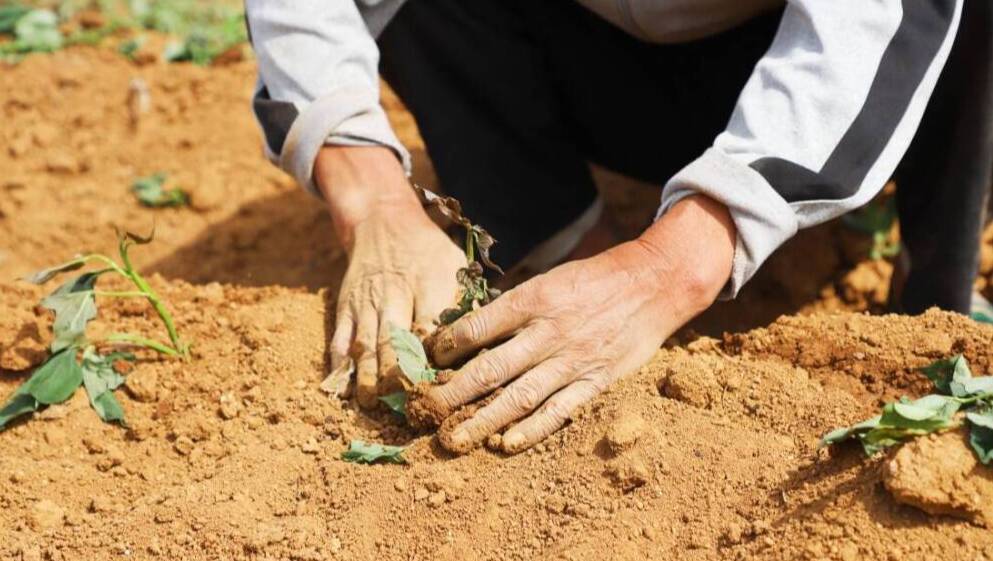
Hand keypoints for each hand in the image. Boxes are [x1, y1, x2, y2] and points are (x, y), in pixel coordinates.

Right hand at [316, 146, 464, 407]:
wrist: (382, 222)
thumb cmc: (429, 251)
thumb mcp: (457, 266)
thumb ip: (468, 303)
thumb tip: (488, 344)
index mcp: (428, 284)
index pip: (432, 328)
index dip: (436, 361)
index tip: (443, 388)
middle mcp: (394, 295)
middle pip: (395, 341)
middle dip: (400, 377)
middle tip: (410, 408)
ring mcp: (365, 304)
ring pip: (365, 346)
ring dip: (369, 379)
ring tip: (377, 407)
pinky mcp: (345, 310)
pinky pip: (339, 342)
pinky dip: (341, 369)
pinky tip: (346, 393)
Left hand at [424, 195, 735, 452]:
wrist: (654, 283)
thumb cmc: (595, 279)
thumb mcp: (550, 278)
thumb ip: (514, 304)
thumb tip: (471, 328)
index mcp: (533, 299)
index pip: (477, 326)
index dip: (445, 346)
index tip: (424, 359)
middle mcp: (548, 332)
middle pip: (489, 368)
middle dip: (451, 393)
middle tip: (423, 411)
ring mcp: (572, 360)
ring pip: (519, 397)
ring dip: (482, 420)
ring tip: (453, 439)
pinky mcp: (595, 381)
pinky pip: (559, 410)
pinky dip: (532, 429)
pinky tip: (507, 444)